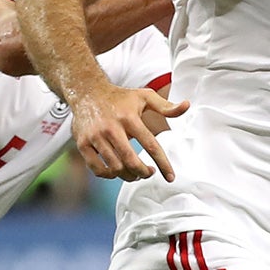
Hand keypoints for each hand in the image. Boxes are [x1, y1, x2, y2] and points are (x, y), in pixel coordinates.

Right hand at [70, 84, 187, 181]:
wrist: (87, 92)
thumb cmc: (120, 97)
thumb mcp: (144, 97)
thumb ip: (166, 106)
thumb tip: (187, 105)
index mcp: (129, 117)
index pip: (150, 145)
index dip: (162, 164)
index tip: (170, 177)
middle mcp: (111, 127)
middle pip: (131, 161)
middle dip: (143, 173)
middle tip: (148, 173)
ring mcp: (95, 137)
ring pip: (115, 168)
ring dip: (128, 175)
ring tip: (134, 173)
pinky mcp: (82, 144)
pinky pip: (97, 169)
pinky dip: (109, 175)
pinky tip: (116, 172)